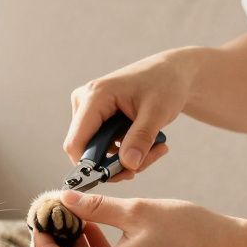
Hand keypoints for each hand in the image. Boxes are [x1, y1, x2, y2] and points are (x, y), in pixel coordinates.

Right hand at [64, 49, 197, 179]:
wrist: (171, 72)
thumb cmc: (165, 84)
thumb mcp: (157, 112)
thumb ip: (141, 138)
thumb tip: (128, 165)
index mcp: (95, 96)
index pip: (76, 143)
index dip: (91, 166)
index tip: (119, 175)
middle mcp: (85, 102)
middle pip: (87, 150)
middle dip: (116, 163)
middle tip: (145, 162)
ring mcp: (89, 110)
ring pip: (97, 152)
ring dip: (124, 159)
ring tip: (153, 149)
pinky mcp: (96, 117)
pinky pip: (103, 146)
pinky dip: (124, 151)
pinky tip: (146, 144)